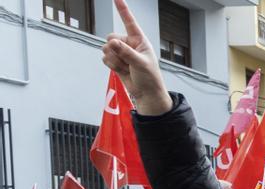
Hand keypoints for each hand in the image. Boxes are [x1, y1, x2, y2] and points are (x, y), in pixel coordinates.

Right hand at [101, 0, 171, 114]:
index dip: (122, 10)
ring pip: (106, 49)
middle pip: (111, 37)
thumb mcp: (141, 64)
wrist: (146, 93)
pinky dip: (111, 65)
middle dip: (115, 49)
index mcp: (140, 40)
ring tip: (127, 67)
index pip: (129, 22)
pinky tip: (122, 70)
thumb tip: (112, 42)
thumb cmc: (150, 78)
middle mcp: (129, 44)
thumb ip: (126, 52)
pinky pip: (105, 58)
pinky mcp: (115, 61)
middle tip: (126, 60)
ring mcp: (121, 53)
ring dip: (114, 60)